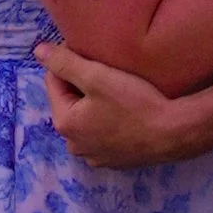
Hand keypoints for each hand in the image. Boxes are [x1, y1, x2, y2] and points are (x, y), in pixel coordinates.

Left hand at [40, 39, 192, 167]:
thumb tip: (38, 51)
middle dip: (82, 86)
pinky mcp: (113, 161)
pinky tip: (125, 113)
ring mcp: (94, 156)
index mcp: (65, 123)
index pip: (54, 81)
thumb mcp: (97, 76)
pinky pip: (101, 134)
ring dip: (94, 104)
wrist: (173, 133)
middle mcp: (74, 145)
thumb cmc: (134, 103)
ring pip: (85, 119)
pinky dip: (107, 122)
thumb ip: (65, 62)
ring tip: (117, 92)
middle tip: (107, 73)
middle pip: (69, 102)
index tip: (93, 56)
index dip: (71, 63)